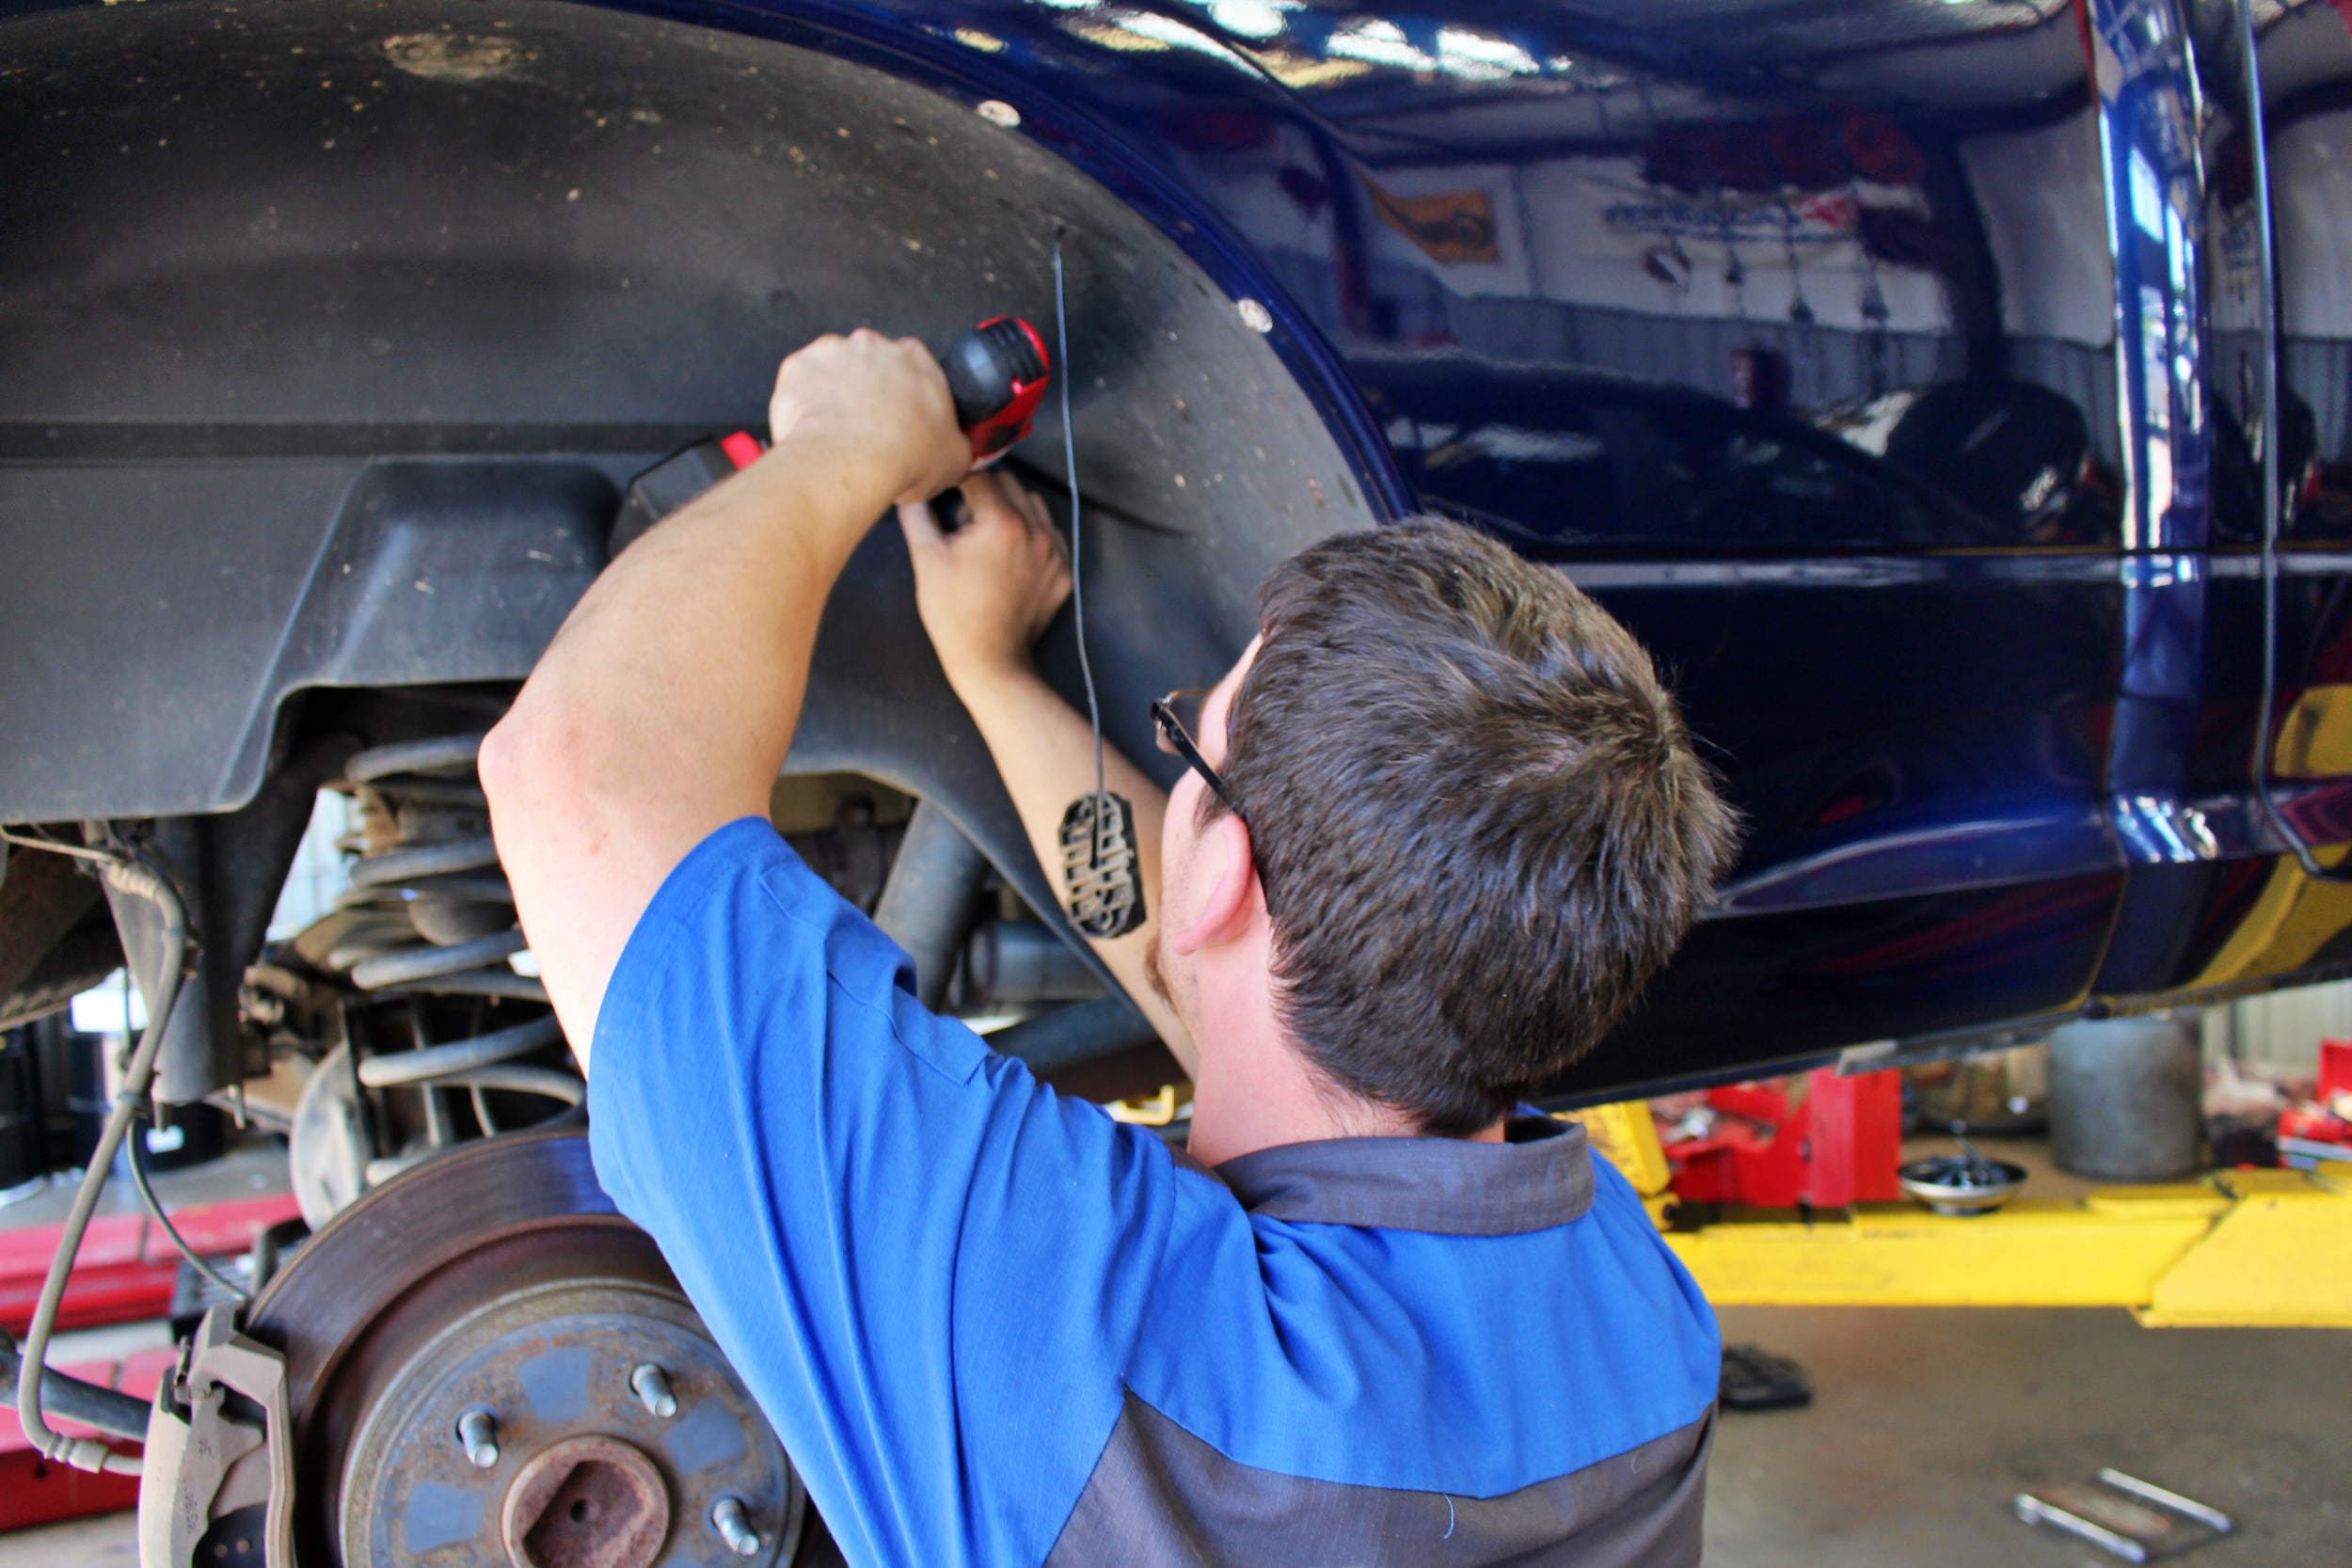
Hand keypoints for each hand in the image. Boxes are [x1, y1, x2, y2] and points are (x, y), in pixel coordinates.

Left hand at [768, 329, 968, 506]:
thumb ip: (956, 444)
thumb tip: (956, 451)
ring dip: (835, 393)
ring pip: (834, 370)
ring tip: (838, 432)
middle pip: (871, 364)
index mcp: (918, 360)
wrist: (849, 463)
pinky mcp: (800, 365)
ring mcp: (835, 352)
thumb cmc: (899, 456)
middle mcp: (875, 346)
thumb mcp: (954, 459)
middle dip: (868, 391)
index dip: (908, 395)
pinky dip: (802, 401)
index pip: (915, 367)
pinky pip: (800, 381)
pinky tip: (814, 428)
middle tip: (869, 429)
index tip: (903, 415)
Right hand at [900, 471, 1072, 690]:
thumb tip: (911, 488)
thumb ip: (917, 514)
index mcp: (1002, 522)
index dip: (955, 482)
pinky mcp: (1063, 570)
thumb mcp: (926, 559)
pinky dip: (1031, 534)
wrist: (991, 661)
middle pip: (1008, 483)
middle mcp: (1035, 530)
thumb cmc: (953, 613)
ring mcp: (1055, 551)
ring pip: (1033, 504)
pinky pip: (1050, 533)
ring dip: (1011, 510)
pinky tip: (1009, 557)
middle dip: (984, 494)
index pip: (977, 475)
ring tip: (988, 541)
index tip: (945, 495)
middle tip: (964, 525)